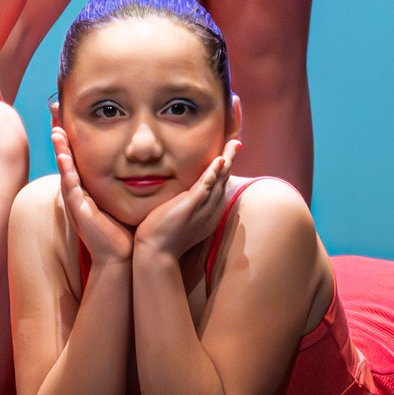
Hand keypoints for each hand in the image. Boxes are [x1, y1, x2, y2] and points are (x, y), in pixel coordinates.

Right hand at [50, 118, 133, 271]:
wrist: (120, 256)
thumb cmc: (122, 230)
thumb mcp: (120, 199)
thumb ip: (124, 181)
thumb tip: (140, 161)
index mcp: (85, 188)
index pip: (75, 156)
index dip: (70, 135)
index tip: (67, 113)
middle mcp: (77, 192)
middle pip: (65, 158)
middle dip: (60, 135)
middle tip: (55, 111)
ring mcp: (76, 201)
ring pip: (65, 170)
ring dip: (60, 150)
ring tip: (56, 131)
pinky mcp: (78, 211)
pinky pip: (70, 187)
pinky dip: (66, 171)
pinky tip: (64, 157)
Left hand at [130, 125, 240, 262]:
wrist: (156, 252)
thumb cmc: (164, 236)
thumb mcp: (181, 217)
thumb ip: (185, 205)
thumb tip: (181, 195)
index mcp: (208, 213)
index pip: (219, 186)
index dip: (225, 169)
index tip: (228, 153)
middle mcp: (210, 210)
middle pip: (224, 180)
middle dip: (230, 159)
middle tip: (237, 142)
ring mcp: (202, 208)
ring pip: (219, 180)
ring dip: (227, 160)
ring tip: (235, 143)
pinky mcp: (191, 205)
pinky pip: (206, 186)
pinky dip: (214, 172)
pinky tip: (220, 160)